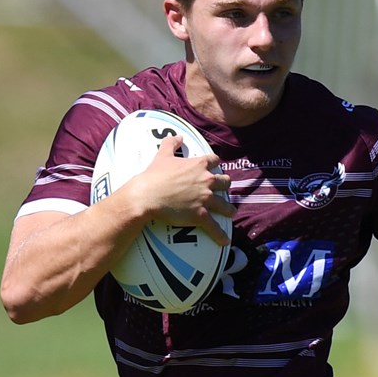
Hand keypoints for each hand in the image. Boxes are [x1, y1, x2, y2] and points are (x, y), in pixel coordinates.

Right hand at [121, 135, 235, 244]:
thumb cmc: (153, 176)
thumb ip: (171, 143)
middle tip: (224, 189)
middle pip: (225, 182)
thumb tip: (176, 135)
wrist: (147, 196)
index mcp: (199, 165)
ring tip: (230, 213)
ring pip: (225, 205)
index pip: (215, 161)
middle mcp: (206, 181)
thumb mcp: (162, 155)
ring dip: (228, 209)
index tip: (216, 167)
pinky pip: (214, 227)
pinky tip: (225, 240)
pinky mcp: (200, 215)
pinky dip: (220, 235)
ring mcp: (205, 199)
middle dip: (225, 186)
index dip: (215, 164)